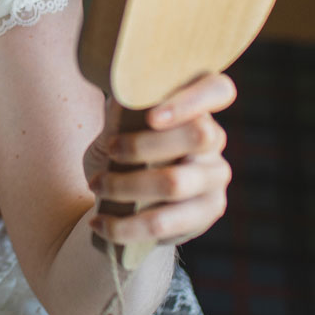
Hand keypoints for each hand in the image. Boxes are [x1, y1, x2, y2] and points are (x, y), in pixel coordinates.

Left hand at [84, 72, 234, 248]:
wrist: (124, 204)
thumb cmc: (122, 153)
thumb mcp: (116, 129)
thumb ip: (121, 114)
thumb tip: (121, 94)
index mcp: (197, 107)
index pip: (218, 90)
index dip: (190, 100)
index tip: (151, 116)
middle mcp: (214, 139)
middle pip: (198, 135)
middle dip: (144, 144)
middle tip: (111, 149)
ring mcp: (215, 177)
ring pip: (176, 182)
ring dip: (125, 186)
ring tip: (96, 185)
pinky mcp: (207, 213)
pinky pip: (163, 223)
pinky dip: (123, 225)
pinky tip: (98, 222)